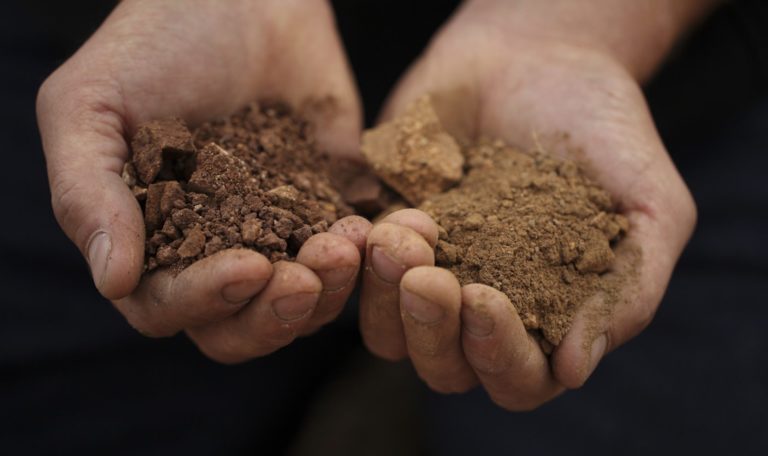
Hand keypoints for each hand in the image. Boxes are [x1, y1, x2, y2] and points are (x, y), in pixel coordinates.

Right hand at [36, 0, 370, 362]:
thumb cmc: (155, 44)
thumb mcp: (92, 106)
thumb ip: (87, 193)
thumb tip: (112, 282)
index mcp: (149, 241)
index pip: (169, 308)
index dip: (207, 300)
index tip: (250, 267)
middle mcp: (211, 251)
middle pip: (240, 328)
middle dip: (274, 314)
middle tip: (305, 277)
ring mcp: (274, 235)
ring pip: (300, 304)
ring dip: (327, 292)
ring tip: (344, 245)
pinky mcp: (324, 211)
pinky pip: (348, 261)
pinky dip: (361, 260)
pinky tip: (366, 229)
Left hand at [359, 1, 697, 408]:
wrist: (543, 57)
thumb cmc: (607, 134)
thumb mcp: (651, 208)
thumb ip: (627, 291)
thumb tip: (574, 370)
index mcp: (544, 320)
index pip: (516, 379)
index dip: (497, 354)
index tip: (484, 296)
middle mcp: (479, 311)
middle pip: (443, 368)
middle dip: (431, 329)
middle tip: (429, 274)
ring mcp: (427, 275)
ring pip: (387, 333)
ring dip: (386, 297)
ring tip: (404, 232)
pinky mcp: (385, 234)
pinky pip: (352, 274)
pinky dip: (354, 261)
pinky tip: (373, 222)